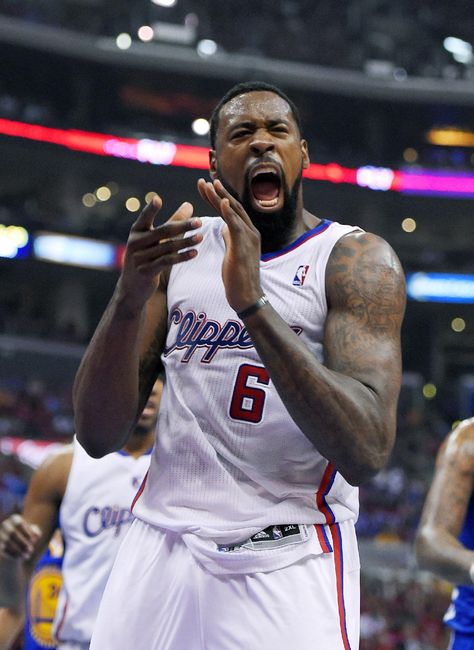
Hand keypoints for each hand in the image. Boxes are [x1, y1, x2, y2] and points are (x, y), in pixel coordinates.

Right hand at [0, 514, 40, 559]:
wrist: (16, 543)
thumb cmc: (27, 535)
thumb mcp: (33, 532)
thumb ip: (36, 531)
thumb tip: (36, 534)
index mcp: (14, 518)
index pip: (18, 523)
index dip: (25, 531)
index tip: (32, 540)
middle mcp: (5, 525)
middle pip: (12, 533)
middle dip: (22, 542)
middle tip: (30, 550)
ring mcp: (0, 534)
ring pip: (7, 542)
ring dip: (18, 550)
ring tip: (27, 556)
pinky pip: (3, 550)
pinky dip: (12, 554)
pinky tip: (19, 558)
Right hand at [120, 196, 202, 304]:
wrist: (132, 286)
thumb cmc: (147, 256)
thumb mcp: (154, 239)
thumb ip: (171, 222)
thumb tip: (189, 204)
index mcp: (136, 231)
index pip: (144, 218)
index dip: (150, 209)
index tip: (157, 199)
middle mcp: (135, 243)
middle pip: (162, 232)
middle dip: (182, 226)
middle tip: (199, 221)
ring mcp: (139, 258)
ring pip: (167, 247)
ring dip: (186, 242)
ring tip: (200, 237)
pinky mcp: (146, 271)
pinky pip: (167, 261)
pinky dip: (182, 257)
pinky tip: (195, 252)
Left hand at [197, 178, 262, 312]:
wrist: (247, 296)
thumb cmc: (238, 278)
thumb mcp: (233, 253)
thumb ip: (231, 238)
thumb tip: (225, 228)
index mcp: (246, 233)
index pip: (231, 210)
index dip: (217, 197)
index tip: (205, 187)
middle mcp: (250, 231)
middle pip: (232, 206)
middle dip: (217, 192)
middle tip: (203, 180)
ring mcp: (249, 237)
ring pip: (233, 212)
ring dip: (219, 197)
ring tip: (207, 185)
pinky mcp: (244, 245)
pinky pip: (235, 224)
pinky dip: (228, 211)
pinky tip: (220, 201)